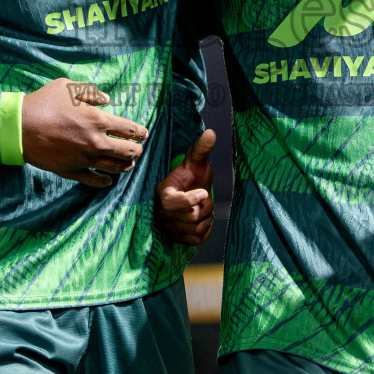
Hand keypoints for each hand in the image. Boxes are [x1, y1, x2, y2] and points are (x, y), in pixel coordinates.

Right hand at [20, 78, 147, 188]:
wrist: (19, 128)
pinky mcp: (72, 171)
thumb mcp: (67, 87)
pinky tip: (108, 180)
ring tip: (129, 164)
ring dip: (125, 165)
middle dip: (136, 149)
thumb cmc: (43, 103)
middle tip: (138, 148)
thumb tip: (106, 100)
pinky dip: (104, 181)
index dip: (140, 132)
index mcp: (98, 120)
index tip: (144, 133)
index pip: (129, 129)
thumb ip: (91, 92)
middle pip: (127, 151)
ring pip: (115, 167)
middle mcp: (96, 142)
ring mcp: (84, 159)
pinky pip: (94, 180)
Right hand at [155, 129, 216, 244]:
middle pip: (191, 217)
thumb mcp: (196, 161)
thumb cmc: (191, 176)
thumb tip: (211, 133)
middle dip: (205, 207)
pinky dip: (207, 230)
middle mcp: (162, 213)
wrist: (188, 192)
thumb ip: (201, 149)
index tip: (203, 191)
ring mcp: (169, 227)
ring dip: (207, 218)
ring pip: (197, 229)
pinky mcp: (178, 239)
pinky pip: (199, 240)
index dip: (190, 199)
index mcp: (163, 193)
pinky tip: (203, 219)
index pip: (172, 203)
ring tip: (201, 207)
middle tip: (203, 196)